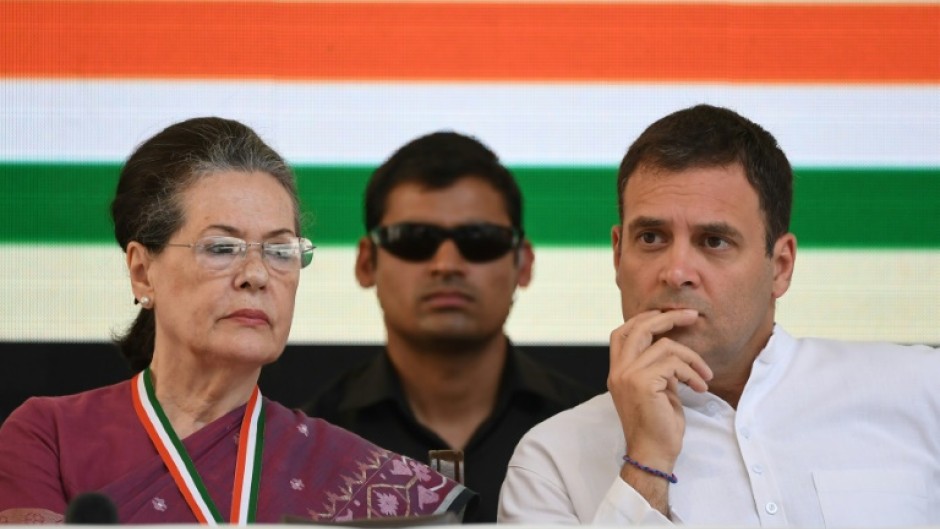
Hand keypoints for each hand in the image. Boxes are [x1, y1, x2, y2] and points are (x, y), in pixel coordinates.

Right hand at [608, 310, 712, 506]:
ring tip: (704, 375)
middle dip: (669, 318)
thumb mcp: (657, 389)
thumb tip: (672, 346)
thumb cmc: (659, 425)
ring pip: (665, 346)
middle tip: (692, 316)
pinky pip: (673, 363)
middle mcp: (618, 370)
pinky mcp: (642, 383)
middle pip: (639, 327)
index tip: (670, 316)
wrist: (653, 453)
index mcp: (618, 371)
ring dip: (692, 358)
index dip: (645, 319)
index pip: (623, 332)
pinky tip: (699, 386)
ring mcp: (628, 375)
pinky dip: (692, 373)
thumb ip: (657, 366)